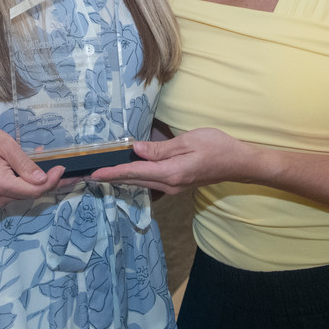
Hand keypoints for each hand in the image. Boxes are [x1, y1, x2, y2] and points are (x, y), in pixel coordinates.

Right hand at [0, 125, 65, 206]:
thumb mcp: (6, 146)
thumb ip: (25, 164)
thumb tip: (43, 179)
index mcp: (0, 184)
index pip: (34, 190)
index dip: (52, 181)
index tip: (62, 167)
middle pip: (33, 194)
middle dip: (49, 181)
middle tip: (62, 167)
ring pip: (28, 194)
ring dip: (40, 181)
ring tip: (49, 164)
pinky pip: (20, 191)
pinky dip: (29, 181)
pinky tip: (34, 169)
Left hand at [88, 127, 254, 193]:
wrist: (239, 163)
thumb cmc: (218, 147)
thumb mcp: (189, 141)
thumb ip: (161, 148)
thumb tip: (135, 149)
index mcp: (171, 173)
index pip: (135, 173)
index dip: (113, 172)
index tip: (94, 173)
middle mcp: (170, 185)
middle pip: (135, 181)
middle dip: (112, 177)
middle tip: (90, 173)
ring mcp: (174, 187)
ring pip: (142, 183)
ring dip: (122, 178)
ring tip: (103, 172)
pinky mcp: (177, 185)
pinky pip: (151, 182)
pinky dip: (136, 177)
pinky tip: (128, 172)